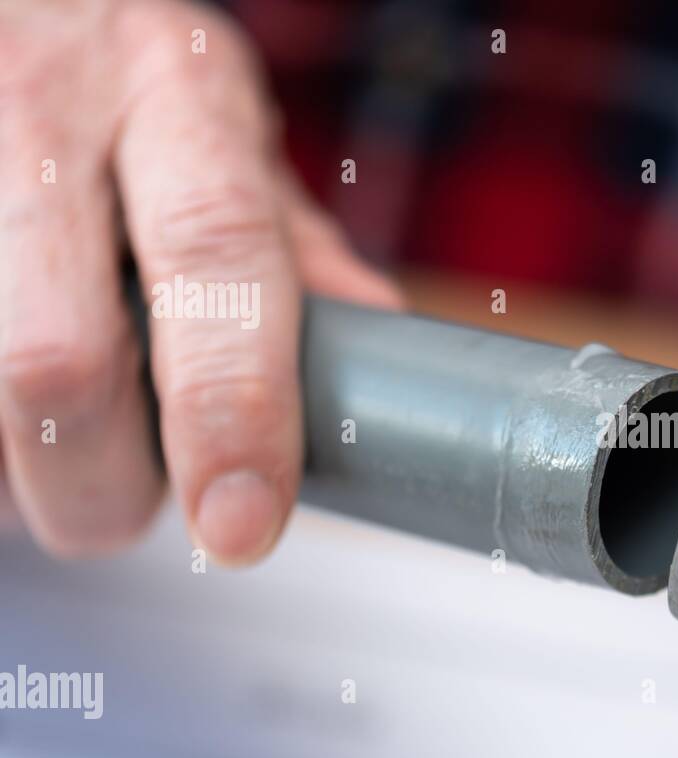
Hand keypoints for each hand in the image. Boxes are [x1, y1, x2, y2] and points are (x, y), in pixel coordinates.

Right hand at [0, 0, 400, 563]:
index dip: (231, 408)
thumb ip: (289, 245)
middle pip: (57, 357)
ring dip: (19, 471)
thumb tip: (378, 349)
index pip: (215, 256)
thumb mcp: (222, 136)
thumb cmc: (123, 86)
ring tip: (51, 441)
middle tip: (132, 503)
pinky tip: (3, 419)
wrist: (10, 13)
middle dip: (103, 483)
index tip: (241, 524)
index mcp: (178, 90)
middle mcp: (47, 109)